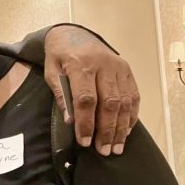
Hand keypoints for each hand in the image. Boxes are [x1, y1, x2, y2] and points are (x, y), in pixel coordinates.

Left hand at [44, 25, 139, 155]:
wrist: (74, 34)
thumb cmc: (59, 56)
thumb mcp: (51, 72)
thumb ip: (61, 94)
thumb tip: (70, 121)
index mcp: (80, 64)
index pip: (86, 98)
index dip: (86, 122)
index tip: (84, 141)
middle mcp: (103, 65)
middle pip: (109, 102)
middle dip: (106, 130)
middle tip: (103, 151)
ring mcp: (119, 67)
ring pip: (124, 101)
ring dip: (121, 127)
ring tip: (116, 147)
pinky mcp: (127, 70)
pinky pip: (133, 96)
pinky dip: (131, 115)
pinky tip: (126, 131)